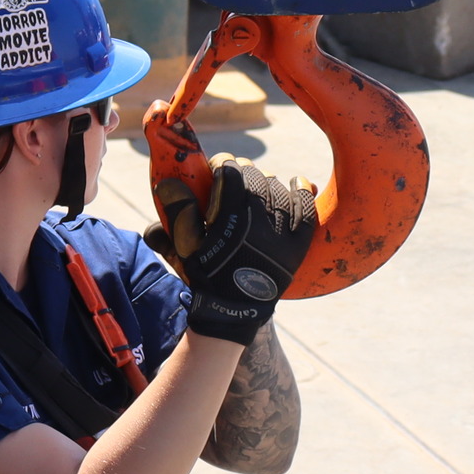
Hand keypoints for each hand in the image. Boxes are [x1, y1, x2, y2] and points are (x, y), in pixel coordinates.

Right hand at [150, 157, 317, 344]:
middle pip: (254, 176)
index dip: (222, 163)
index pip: (230, 171)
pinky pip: (306, 209)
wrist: (233, 310)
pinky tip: (296, 182)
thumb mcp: (186, 246)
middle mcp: (258, 220)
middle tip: (233, 177)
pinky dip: (302, 192)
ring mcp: (281, 231)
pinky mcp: (297, 244)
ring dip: (264, 181)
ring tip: (254, 187)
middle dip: (241, 171)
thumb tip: (168, 183)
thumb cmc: (206, 275)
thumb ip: (179, 212)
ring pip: (277, 188)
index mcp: (229, 217)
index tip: (217, 166)